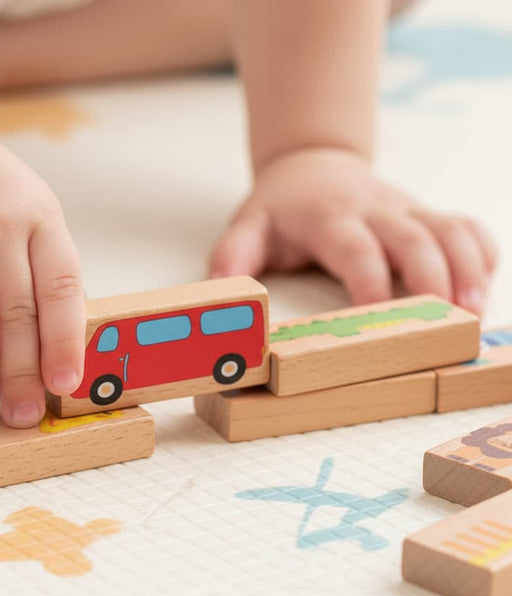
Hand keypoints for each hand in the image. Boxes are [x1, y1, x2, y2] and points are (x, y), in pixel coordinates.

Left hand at [209, 148, 495, 314]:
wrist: (312, 167)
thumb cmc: (280, 208)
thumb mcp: (247, 227)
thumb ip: (233, 256)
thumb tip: (218, 291)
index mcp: (330, 217)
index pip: (356, 249)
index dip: (371, 282)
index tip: (380, 319)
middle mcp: (375, 209)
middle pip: (414, 238)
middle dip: (436, 279)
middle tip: (452, 322)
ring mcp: (405, 208)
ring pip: (449, 229)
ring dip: (469, 269)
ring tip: (476, 311)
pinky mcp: (424, 212)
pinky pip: (464, 225)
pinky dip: (481, 252)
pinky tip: (484, 283)